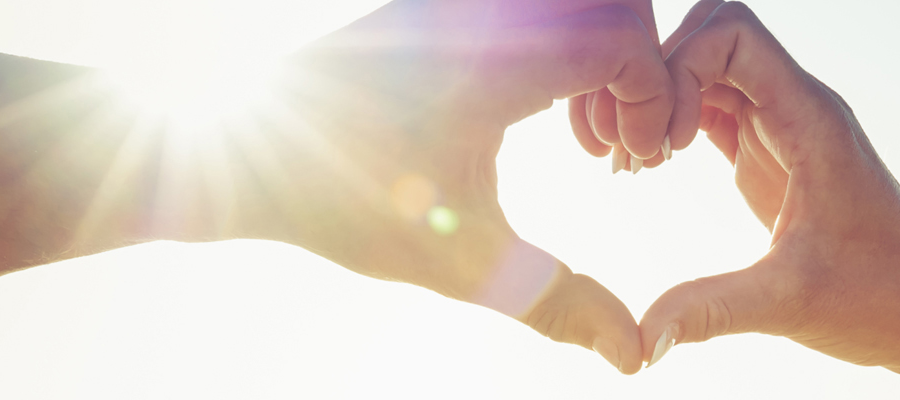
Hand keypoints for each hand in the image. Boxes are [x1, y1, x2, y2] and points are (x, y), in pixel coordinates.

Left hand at [235, 0, 675, 373]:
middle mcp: (485, 12)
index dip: (655, 102)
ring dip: (606, 59)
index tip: (632, 165)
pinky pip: (542, 5)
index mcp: (495, 61)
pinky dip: (567, 47)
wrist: (244, 155)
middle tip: (619, 146)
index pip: (626, 42)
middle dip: (641, 70)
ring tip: (589, 138)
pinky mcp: (447, 4)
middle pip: (618, 5)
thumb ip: (560, 304)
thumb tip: (636, 359)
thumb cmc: (349, 205)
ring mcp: (464, 1)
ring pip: (583, 1)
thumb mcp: (465, 263)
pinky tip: (549, 117)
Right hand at [632, 0, 899, 370]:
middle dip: (660, 74)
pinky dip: (673, 122)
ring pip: (707, 68)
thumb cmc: (881, 300)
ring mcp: (782, 126)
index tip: (665, 138)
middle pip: (713, 35)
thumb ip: (711, 309)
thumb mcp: (787, 304)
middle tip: (634, 145)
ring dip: (661, 99)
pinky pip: (712, 105)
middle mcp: (797, 108)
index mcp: (811, 119)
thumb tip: (639, 343)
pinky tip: (650, 167)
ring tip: (635, 161)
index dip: (682, 66)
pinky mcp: (769, 152)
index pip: (735, 34)